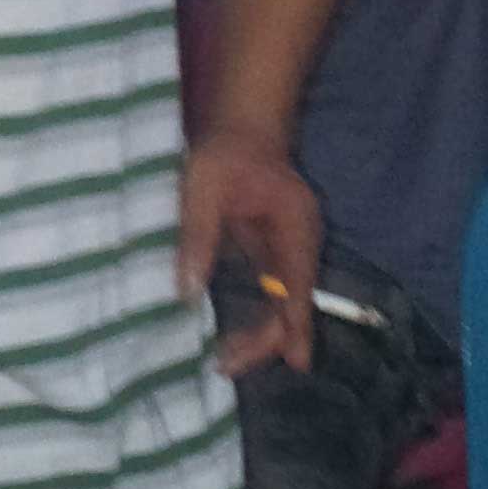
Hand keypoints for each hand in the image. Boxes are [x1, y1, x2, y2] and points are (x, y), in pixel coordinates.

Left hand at [176, 127, 324, 376]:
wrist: (243, 123)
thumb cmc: (225, 151)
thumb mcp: (203, 188)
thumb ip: (198, 236)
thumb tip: (187, 291)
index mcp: (295, 227)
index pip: (297, 287)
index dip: (294, 327)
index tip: (295, 364)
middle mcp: (300, 243)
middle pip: (294, 303)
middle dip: (267, 340)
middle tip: (225, 366)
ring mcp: (289, 247)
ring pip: (285, 302)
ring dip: (262, 334)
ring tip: (226, 362)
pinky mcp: (272, 249)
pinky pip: (272, 291)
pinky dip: (258, 316)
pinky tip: (234, 338)